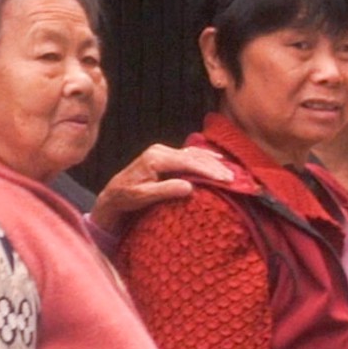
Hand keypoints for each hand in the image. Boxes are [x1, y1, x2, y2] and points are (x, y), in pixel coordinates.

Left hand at [88, 139, 238, 234]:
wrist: (113, 193)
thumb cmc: (126, 198)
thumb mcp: (142, 197)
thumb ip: (164, 190)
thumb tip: (189, 187)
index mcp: (155, 158)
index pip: (188, 163)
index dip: (208, 171)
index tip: (225, 180)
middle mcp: (160, 150)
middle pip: (194, 156)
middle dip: (215, 167)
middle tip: (234, 178)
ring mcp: (163, 151)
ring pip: (194, 154)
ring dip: (213, 163)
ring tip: (232, 172)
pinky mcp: (166, 155)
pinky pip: (190, 155)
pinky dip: (206, 158)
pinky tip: (219, 161)